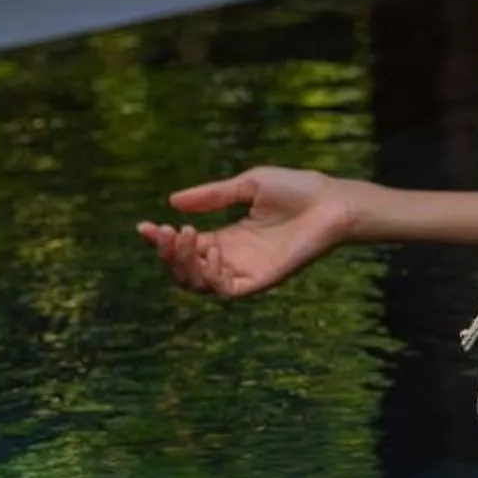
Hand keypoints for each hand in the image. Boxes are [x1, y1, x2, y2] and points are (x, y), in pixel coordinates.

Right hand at [138, 167, 360, 299]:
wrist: (334, 201)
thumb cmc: (298, 189)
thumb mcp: (248, 186)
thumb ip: (213, 196)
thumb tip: (171, 202)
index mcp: (227, 238)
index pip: (184, 247)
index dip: (160, 240)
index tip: (142, 225)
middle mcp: (233, 259)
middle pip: (184, 271)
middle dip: (167, 254)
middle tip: (165, 232)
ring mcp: (246, 271)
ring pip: (198, 285)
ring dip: (183, 265)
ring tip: (187, 236)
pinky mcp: (263, 281)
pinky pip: (226, 291)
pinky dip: (212, 276)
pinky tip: (213, 250)